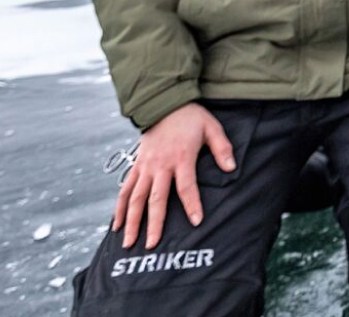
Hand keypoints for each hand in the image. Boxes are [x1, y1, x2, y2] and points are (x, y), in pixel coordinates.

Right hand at [112, 103, 233, 249]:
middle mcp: (160, 165)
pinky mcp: (136, 165)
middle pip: (155, 198)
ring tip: (129, 243)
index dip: (192, 205)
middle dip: (153, 223)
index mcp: (181, 158)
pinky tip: (117, 224)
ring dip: (131, 221)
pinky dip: (119, 207)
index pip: (187, 187)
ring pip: (135, 198)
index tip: (196, 223)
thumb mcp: (212, 128)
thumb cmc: (191, 117)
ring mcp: (145, 166)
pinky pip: (125, 189)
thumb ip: (222, 148)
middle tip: (152, 246)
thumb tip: (231, 168)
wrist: (164, 103)